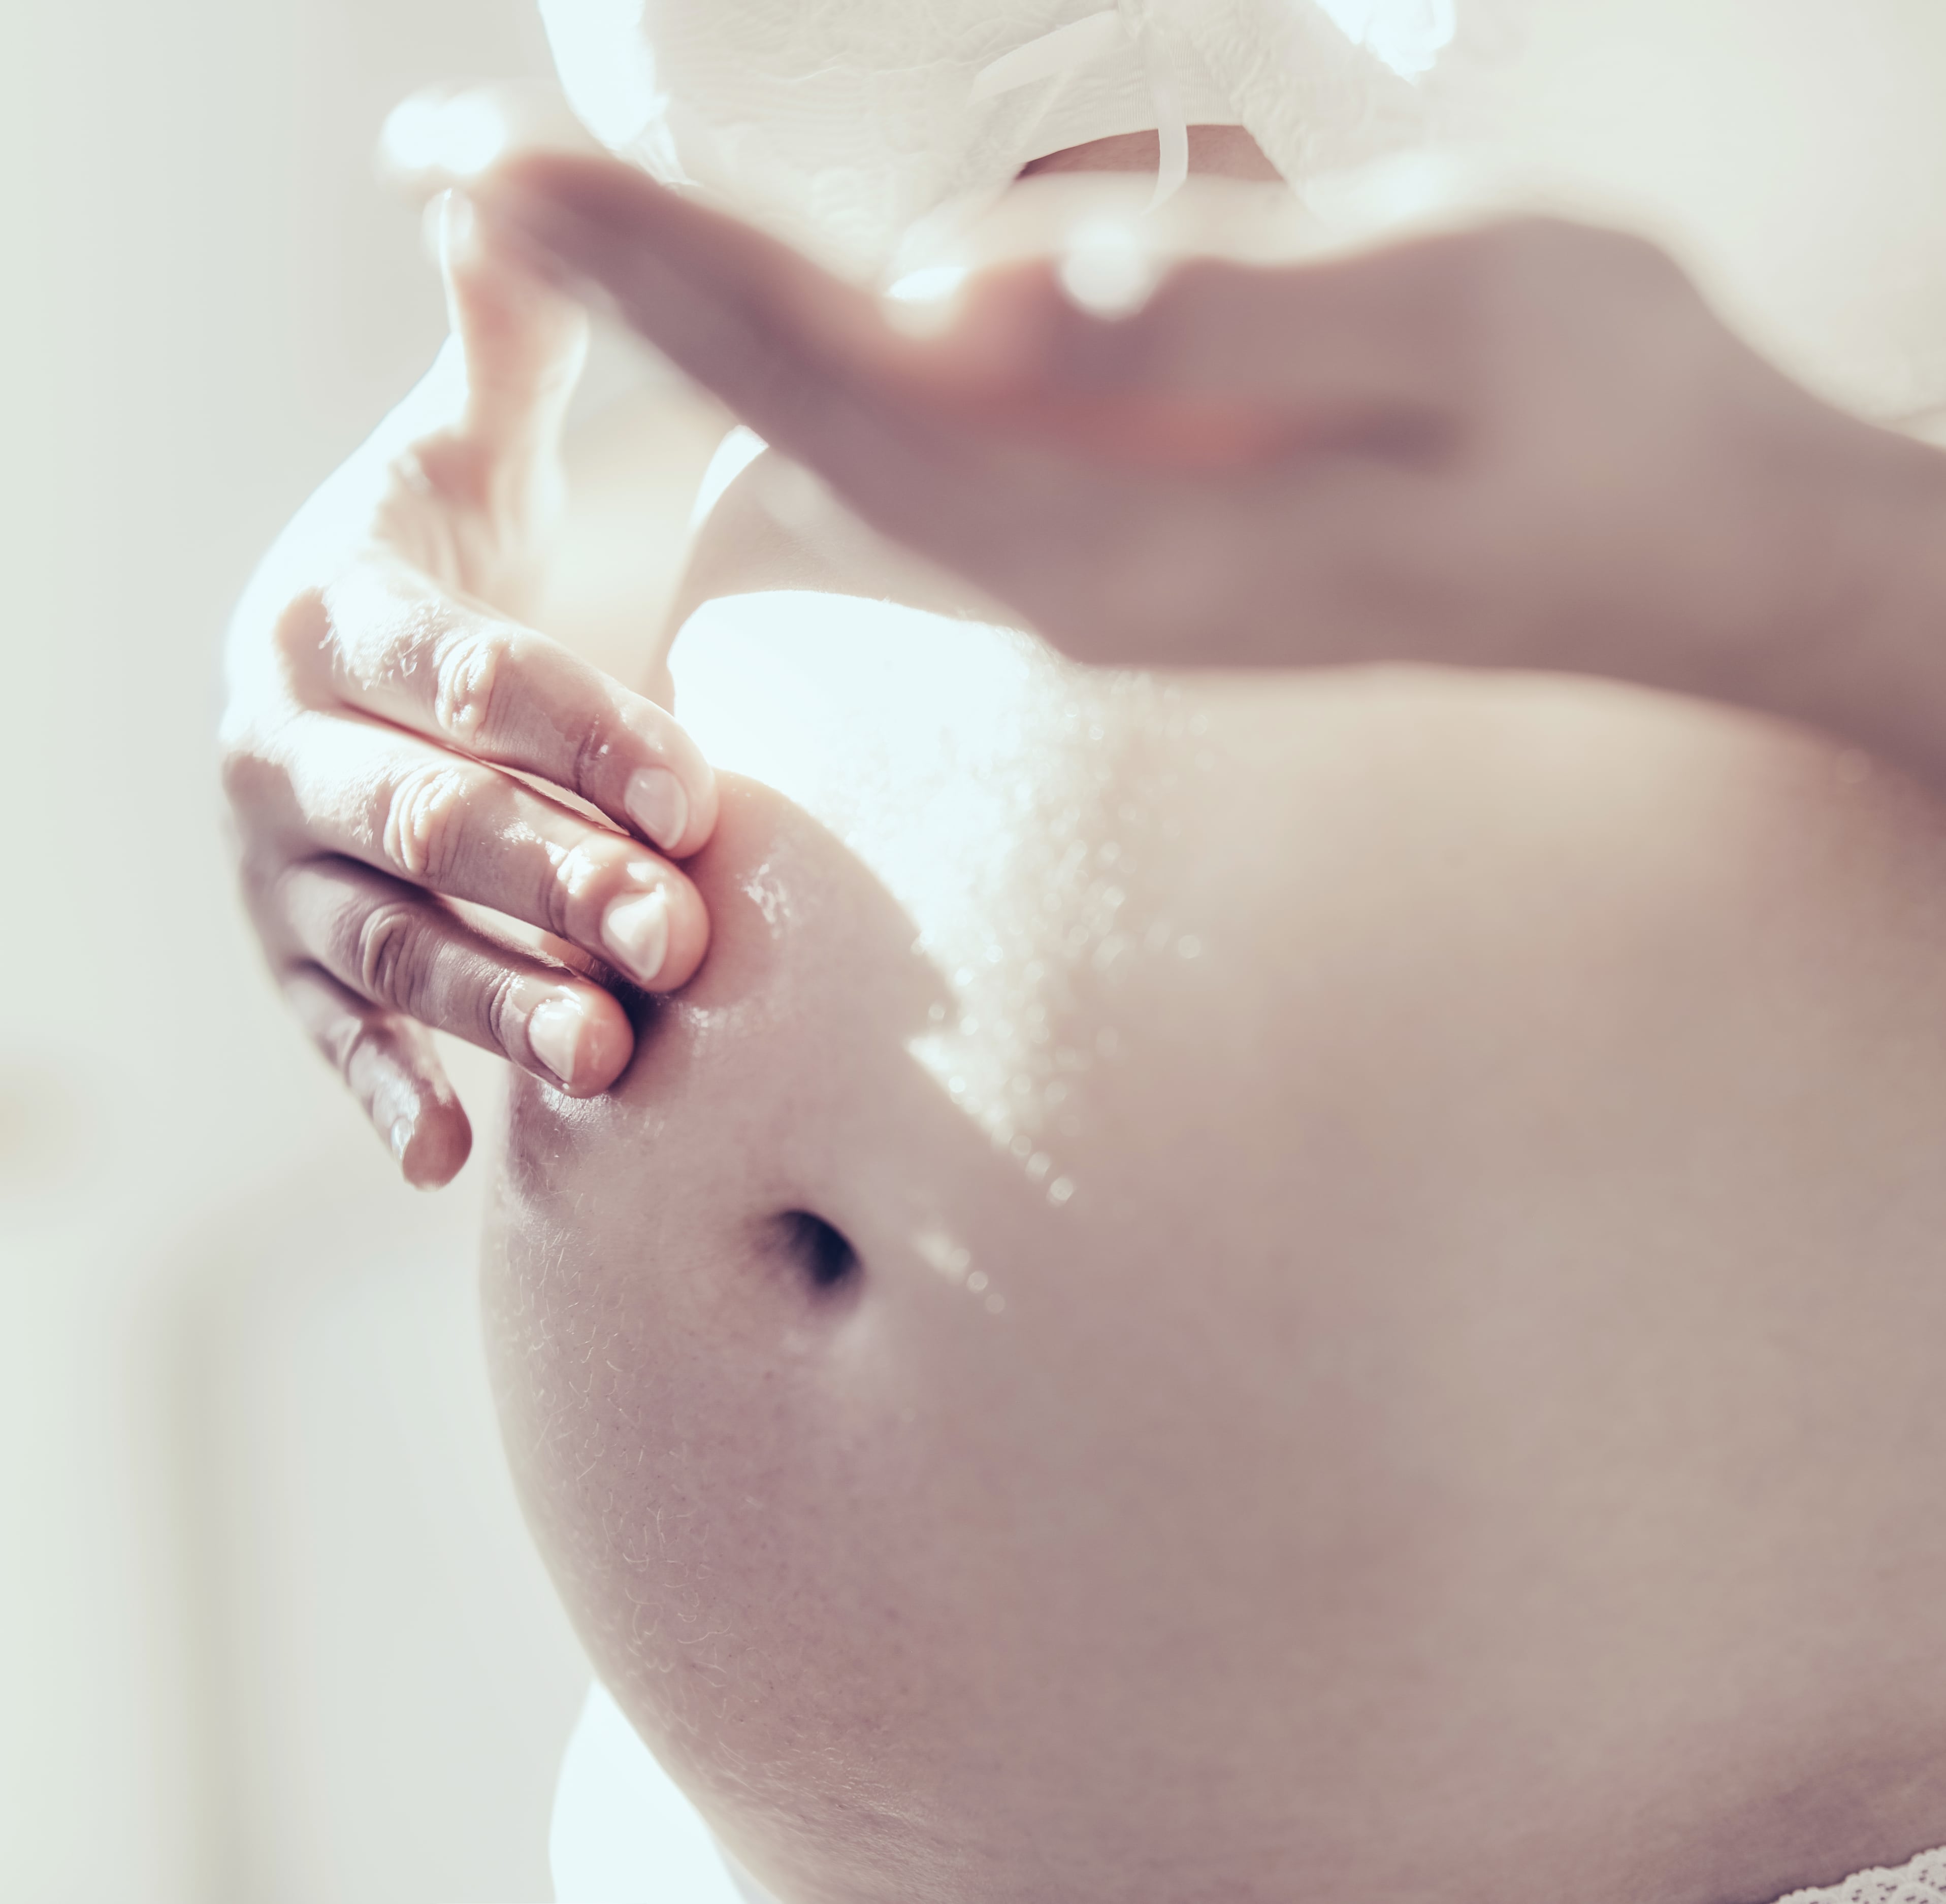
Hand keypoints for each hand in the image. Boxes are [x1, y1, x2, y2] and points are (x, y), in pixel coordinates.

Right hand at [223, 196, 716, 1186]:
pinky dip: (384, 1094)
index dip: (579, 729)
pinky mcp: (294, 963)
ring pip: (388, 943)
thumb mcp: (465, 449)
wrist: (353, 671)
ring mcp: (283, 870)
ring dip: (489, 1000)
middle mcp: (283, 751)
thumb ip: (501, 348)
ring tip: (602, 1055)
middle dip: (550, 875)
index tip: (700, 788)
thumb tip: (507, 183)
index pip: (464, 676)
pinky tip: (450, 1155)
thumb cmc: (446, 561)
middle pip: (429, 821)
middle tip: (677, 929)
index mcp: (330, 616)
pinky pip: (332, 1036)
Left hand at [465, 152, 1876, 685]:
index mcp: (1136, 524)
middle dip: (629, 278)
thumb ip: (1236, 312)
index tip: (500, 163)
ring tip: (557, 213)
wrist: (1714, 553)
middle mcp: (1088, 571)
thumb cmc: (1623, 414)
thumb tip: (1006, 292)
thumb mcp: (1469, 314)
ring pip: (861, 426)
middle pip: (811, 407)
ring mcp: (1116, 565)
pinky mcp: (1155, 536)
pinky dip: (824, 350)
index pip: (843, 378)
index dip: (666, 264)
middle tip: (450, 157)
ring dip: (706, 312)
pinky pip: (942, 437)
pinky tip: (769, 298)